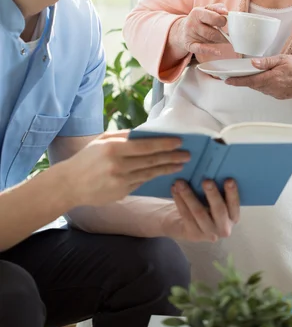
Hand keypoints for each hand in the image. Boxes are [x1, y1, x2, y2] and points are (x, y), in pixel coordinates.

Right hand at [60, 131, 189, 206]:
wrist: (70, 185)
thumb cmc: (87, 158)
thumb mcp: (102, 140)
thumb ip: (124, 136)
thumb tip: (147, 133)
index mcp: (113, 148)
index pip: (145, 146)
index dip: (164, 144)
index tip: (179, 142)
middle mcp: (118, 166)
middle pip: (151, 161)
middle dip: (171, 157)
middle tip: (187, 155)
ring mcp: (120, 182)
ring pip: (149, 174)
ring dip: (167, 169)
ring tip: (180, 164)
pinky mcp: (121, 193)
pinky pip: (141, 183)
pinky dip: (153, 177)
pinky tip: (164, 173)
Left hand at [163, 179, 239, 241]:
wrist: (183, 223)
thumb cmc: (202, 205)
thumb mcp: (212, 199)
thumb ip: (216, 189)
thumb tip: (213, 168)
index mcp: (233, 217)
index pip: (234, 204)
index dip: (232, 193)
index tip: (229, 179)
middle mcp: (224, 228)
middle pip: (219, 210)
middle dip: (212, 194)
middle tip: (206, 180)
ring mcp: (209, 234)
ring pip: (199, 212)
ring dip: (189, 195)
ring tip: (180, 182)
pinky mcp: (194, 236)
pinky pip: (186, 216)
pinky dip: (179, 201)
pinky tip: (174, 190)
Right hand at [169, 3, 228, 57]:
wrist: (181, 30)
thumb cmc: (198, 19)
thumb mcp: (206, 10)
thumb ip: (217, 8)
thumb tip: (226, 12)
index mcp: (197, 12)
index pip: (214, 17)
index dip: (223, 21)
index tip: (224, 22)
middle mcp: (192, 23)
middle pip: (212, 32)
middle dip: (223, 35)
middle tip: (228, 36)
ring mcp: (190, 34)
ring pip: (210, 40)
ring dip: (218, 41)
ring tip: (223, 39)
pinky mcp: (189, 45)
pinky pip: (200, 48)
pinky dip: (210, 50)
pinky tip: (218, 52)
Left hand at [225, 54, 291, 98]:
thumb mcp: (282, 59)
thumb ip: (266, 62)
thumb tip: (252, 63)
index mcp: (271, 79)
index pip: (249, 82)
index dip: (237, 82)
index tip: (227, 81)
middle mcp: (272, 89)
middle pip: (254, 85)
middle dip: (245, 81)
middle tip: (236, 75)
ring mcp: (277, 94)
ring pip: (261, 89)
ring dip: (256, 82)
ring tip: (253, 75)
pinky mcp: (281, 96)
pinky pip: (268, 91)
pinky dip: (265, 85)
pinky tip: (268, 79)